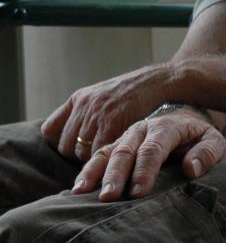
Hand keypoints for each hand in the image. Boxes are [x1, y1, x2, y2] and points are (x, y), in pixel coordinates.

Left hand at [41, 63, 174, 160]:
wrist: (157, 82)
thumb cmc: (134, 93)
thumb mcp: (103, 95)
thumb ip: (87, 111)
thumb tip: (76, 136)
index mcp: (78, 99)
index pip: (50, 130)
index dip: (60, 143)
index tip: (75, 148)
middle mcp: (82, 106)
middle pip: (65, 146)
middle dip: (78, 156)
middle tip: (97, 158)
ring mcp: (96, 114)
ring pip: (80, 152)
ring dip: (93, 160)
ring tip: (108, 160)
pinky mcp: (111, 122)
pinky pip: (98, 150)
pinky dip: (106, 157)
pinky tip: (118, 156)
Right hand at [70, 110, 225, 200]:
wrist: (184, 118)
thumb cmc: (199, 136)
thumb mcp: (214, 141)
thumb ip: (207, 153)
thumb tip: (191, 169)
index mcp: (166, 127)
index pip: (153, 150)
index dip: (145, 171)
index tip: (139, 193)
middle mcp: (141, 130)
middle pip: (124, 151)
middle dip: (115, 175)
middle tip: (109, 197)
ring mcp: (126, 137)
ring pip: (106, 152)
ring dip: (94, 173)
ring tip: (81, 193)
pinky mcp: (116, 145)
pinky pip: (97, 156)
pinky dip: (87, 171)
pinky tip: (77, 188)